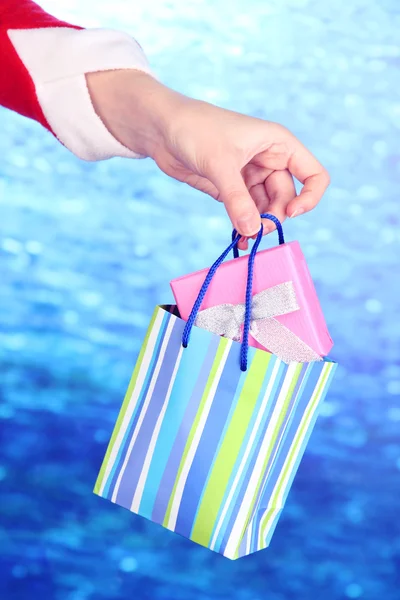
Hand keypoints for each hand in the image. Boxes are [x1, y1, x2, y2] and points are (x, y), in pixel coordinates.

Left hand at [86, 70, 328, 248]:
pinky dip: (244, 225)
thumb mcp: (220, 165)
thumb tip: (252, 231)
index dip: (309, 197)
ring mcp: (250, 176)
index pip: (313, 174)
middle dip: (275, 216)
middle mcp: (269, 160)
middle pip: (286, 198)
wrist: (161, 129)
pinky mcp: (231, 188)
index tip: (291, 213)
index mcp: (278, 144)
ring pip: (266, 208)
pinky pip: (246, 212)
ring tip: (245, 239)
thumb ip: (237, 200)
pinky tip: (239, 240)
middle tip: (255, 231)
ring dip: (258, 225)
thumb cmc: (195, 130)